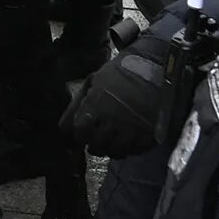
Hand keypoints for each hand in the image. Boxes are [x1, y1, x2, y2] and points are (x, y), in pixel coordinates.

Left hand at [62, 29, 170, 156]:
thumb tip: (63, 128)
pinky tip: (127, 142)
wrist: (154, 66)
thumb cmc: (119, 73)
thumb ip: (77, 104)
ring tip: (111, 142)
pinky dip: (129, 150)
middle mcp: (113, 119)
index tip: (81, 135)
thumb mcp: (93, 81)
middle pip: (96, 146)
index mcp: (96, 104)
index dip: (78, 136)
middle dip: (93, 145)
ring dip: (110, 150)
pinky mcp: (150, 133)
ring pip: (115, 152)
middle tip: (95, 141)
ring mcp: (133, 128)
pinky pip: (135, 151)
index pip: (79, 132)